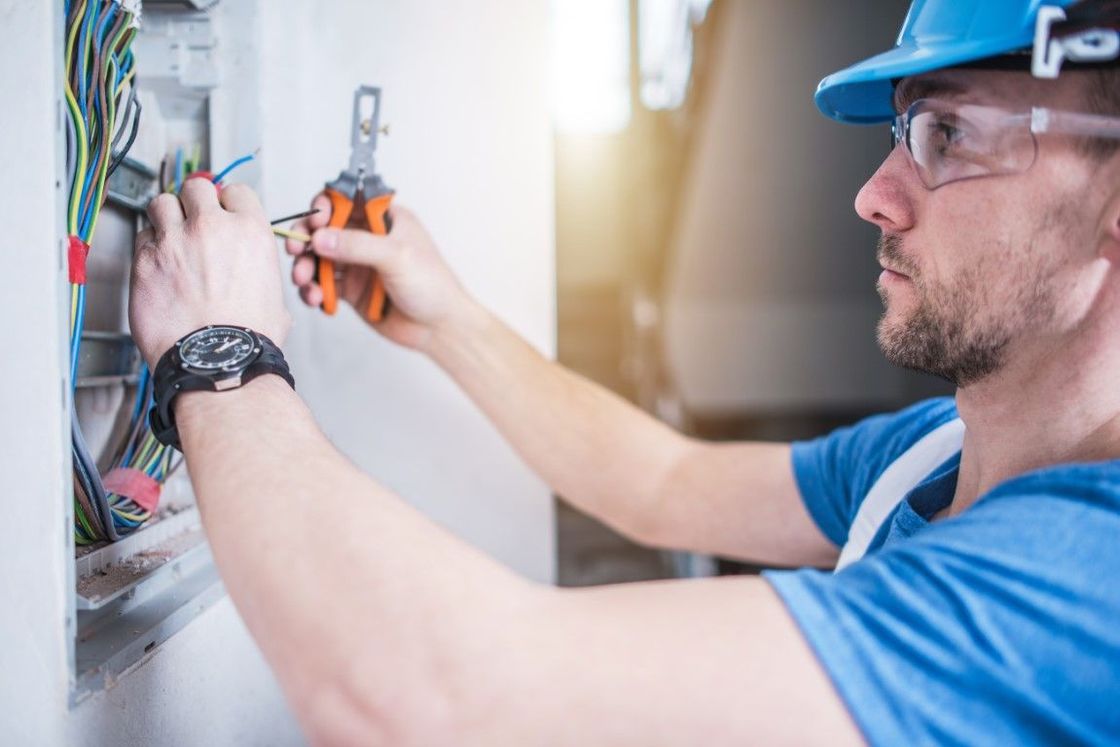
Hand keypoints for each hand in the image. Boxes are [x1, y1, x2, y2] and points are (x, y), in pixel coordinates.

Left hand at [129, 178, 291, 368]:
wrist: (215, 361)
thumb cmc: (246, 339)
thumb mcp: (276, 299)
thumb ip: (260, 274)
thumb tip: (256, 280)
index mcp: (250, 231)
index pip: (236, 191)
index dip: (228, 202)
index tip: (223, 213)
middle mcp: (211, 228)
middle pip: (195, 187)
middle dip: (194, 202)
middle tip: (193, 220)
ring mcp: (175, 241)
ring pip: (161, 203)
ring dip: (166, 217)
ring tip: (170, 237)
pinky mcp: (145, 260)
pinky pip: (141, 238)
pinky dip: (148, 247)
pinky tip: (157, 265)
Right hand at [285, 195, 472, 351]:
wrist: (438, 328)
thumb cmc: (432, 286)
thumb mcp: (396, 257)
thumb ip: (357, 245)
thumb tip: (320, 237)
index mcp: (384, 219)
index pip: (346, 200)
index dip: (325, 206)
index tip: (315, 221)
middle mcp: (368, 238)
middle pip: (325, 228)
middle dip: (306, 238)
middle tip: (295, 250)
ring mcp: (358, 264)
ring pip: (319, 258)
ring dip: (306, 267)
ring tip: (304, 282)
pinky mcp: (351, 289)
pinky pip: (323, 285)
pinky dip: (314, 290)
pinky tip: (316, 299)